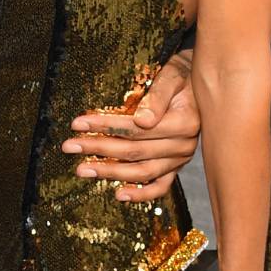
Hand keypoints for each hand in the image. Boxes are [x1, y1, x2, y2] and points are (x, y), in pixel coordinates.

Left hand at [65, 53, 199, 202]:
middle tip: (69, 146)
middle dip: (98, 149)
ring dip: (110, 172)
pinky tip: (118, 195)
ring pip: (142, 172)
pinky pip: (160, 186)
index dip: (105, 126)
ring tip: (82, 169)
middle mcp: (184, 145)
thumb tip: (141, 121)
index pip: (136, 129)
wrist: (201, 85)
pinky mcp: (176, 167)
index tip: (77, 124)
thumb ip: (157, 97)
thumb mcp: (172, 75)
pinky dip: (141, 194)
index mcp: (184, 122)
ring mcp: (180, 159)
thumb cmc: (183, 76)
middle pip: (134, 152)